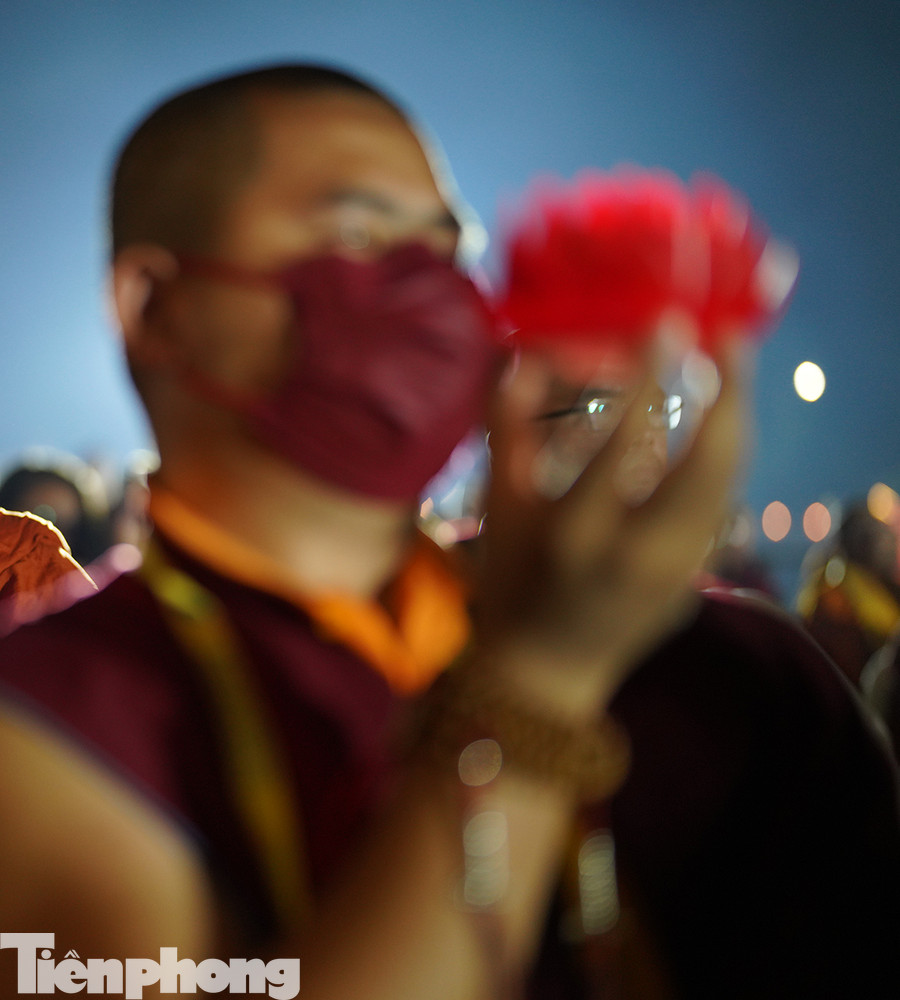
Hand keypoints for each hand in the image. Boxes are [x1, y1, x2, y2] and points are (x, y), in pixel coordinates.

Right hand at [473, 338, 746, 712]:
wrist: (546, 668)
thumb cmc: (512, 580)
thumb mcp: (499, 507)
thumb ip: (509, 430)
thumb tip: (521, 358)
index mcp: (581, 532)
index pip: (628, 442)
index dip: (651, 376)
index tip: (662, 324)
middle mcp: (642, 552)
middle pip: (711, 462)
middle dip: (732, 391)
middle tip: (730, 334)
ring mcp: (681, 568)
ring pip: (730, 478)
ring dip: (736, 416)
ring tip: (732, 364)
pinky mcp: (700, 574)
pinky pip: (722, 499)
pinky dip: (724, 452)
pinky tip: (718, 418)